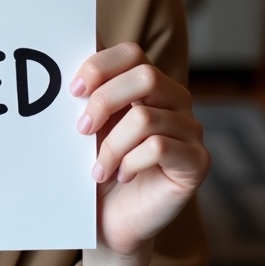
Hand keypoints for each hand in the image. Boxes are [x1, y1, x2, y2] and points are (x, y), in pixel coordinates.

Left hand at [71, 42, 209, 257]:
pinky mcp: (197, 162)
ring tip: (96, 169)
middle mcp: (176, 101)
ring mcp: (191, 131)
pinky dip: (130, 162)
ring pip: (146, 117)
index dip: (101, 65)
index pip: (133, 53)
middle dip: (104, 100)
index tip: (73, 90)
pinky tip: (121, 175)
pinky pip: (160, 148)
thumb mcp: (90, 124)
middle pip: (145, 76)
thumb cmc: (99, 166)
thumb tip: (67, 45)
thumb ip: (87, 89)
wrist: (111, 220)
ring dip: (111, 145)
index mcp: (149, 85)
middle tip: (81, 129)